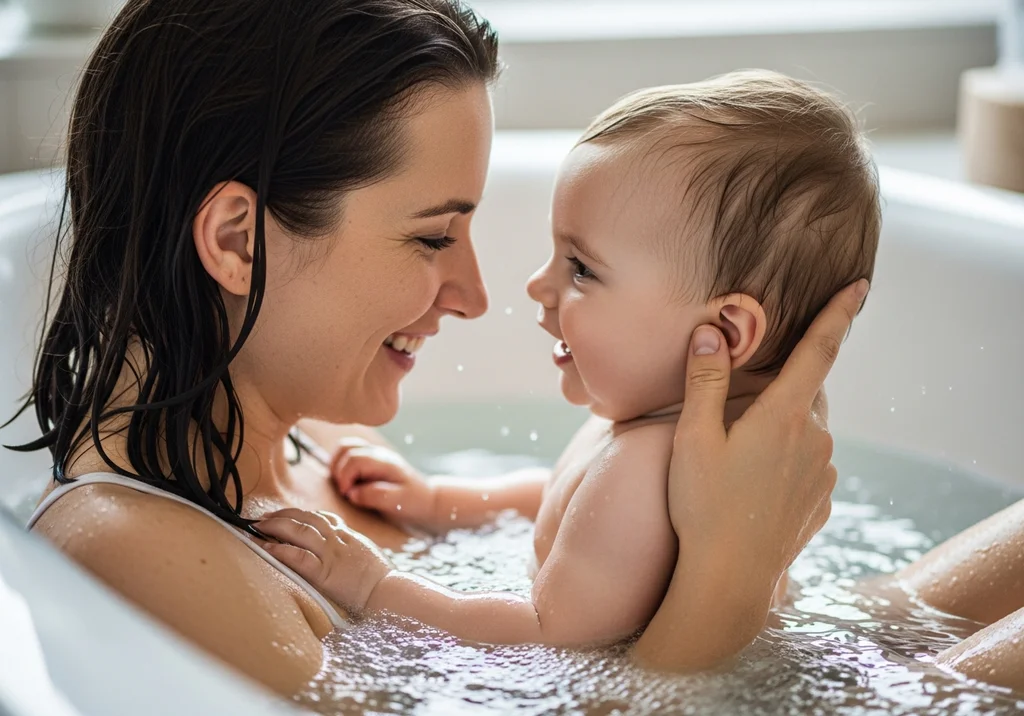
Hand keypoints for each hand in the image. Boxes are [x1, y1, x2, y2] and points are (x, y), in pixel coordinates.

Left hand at [258, 508, 392, 612]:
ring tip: (258, 526)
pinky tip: (266, 547)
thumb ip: (355, 548)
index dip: (303, 514)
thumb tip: (348, 551)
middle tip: (265, 516)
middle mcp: (338, 540)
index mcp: (350, 536)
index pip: (323, 518)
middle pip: (307, 518)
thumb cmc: (383, 579)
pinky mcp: (324, 573)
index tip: (289, 514)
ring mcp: (331, 554)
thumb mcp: (370, 555)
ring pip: (299, 531)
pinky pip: (298, 557)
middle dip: (284, 515)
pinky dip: (280, 550)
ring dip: (276, 526)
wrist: (389, 592)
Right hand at [329, 439, 437, 529]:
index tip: (347, 495)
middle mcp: (378, 454)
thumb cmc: (415, 502)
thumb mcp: (399, 503)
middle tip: (344, 491)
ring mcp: (374, 454)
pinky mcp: (371, 460)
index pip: (355, 460)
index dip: (344, 477)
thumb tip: (352, 493)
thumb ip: (376, 496)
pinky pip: (349, 453)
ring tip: (342, 484)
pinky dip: (341, 464)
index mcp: (385, 462)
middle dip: (338, 470)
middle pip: (346, 447)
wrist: (429, 499)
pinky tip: (347, 481)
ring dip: (337, 464)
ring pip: (345, 446)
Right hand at [633, 280, 866, 670]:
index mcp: (785, 416)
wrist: (729, 579)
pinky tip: (753, 485)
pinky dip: (787, 461)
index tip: (861, 286)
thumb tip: (712, 333)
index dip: (839, 314)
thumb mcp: (693, 439)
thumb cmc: (703, 505)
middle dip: (784, 385)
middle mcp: (815, 440)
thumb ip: (704, 382)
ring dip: (782, 427)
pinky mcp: (821, 502)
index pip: (819, 351)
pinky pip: (809, 465)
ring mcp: (823, 473)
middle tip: (745, 402)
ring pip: (807, 430)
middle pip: (807, 392)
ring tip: (739, 455)